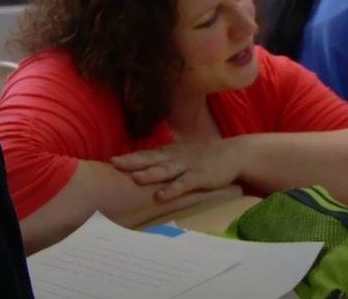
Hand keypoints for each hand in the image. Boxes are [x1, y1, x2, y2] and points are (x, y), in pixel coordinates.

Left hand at [111, 139, 244, 201]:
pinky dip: (173, 189)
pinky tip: (161, 196)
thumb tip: (144, 168)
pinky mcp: (201, 176)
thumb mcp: (184, 155)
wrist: (235, 154)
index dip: (131, 157)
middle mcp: (178, 157)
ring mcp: (189, 166)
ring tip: (135, 178)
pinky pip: (184, 183)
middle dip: (134, 162)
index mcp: (172, 152)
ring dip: (151, 173)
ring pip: (167, 170)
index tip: (112, 160)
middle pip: (153, 159)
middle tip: (115, 164)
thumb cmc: (206, 157)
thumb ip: (167, 160)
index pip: (148, 154)